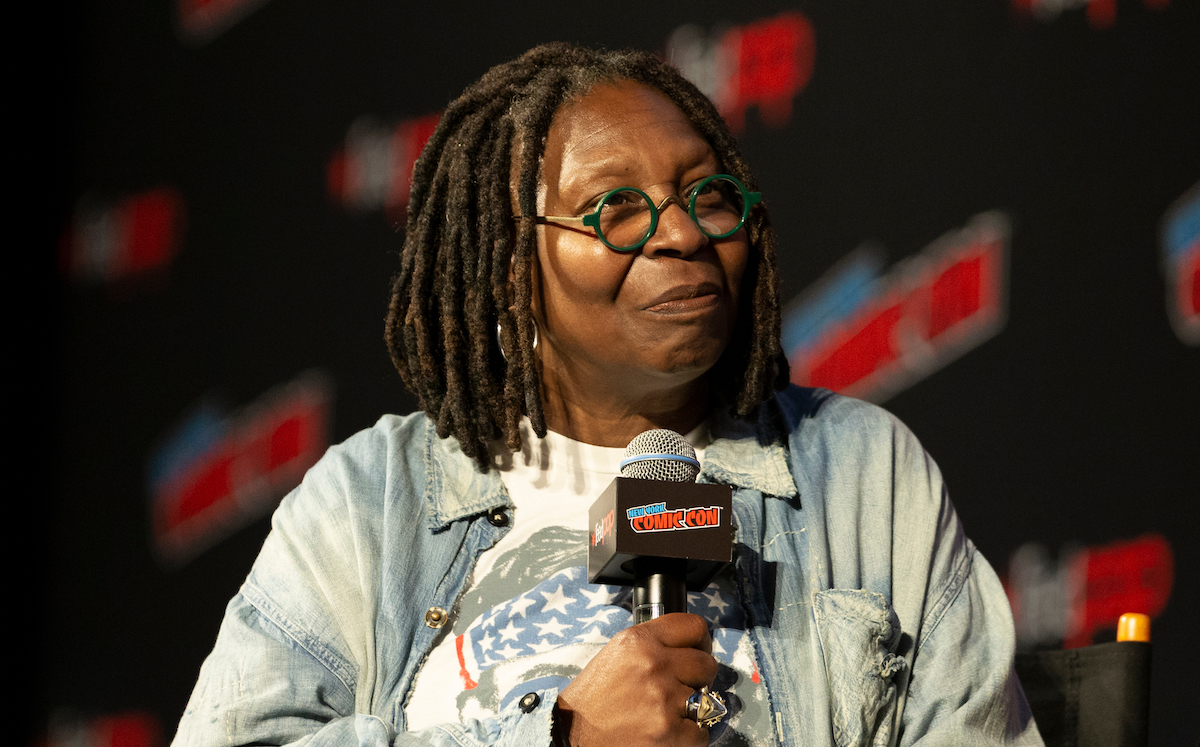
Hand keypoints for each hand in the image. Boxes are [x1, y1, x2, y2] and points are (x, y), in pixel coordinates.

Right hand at [555, 613, 716, 745]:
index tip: (699, 651)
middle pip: (707, 663)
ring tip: (668, 712)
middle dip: (699, 678)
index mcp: (639, 640)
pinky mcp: (668, 730)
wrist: (573, 734)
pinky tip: (668, 731)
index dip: (701, 641)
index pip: (693, 627)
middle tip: (682, 687)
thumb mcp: (617, 654)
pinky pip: (702, 732)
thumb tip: (687, 647)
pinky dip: (689, 736)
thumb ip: (651, 644)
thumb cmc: (594, 698)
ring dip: (693, 709)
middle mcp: (653, 664)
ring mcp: (663, 698)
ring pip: (708, 699)